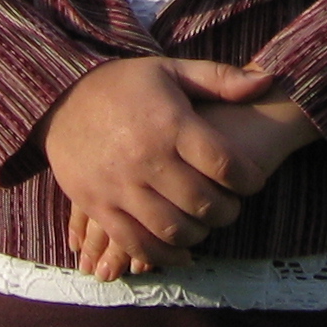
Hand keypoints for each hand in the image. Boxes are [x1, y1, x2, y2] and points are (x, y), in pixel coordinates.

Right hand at [40, 58, 311, 277]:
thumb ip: (219, 79)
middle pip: (201, 202)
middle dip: (227, 211)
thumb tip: (267, 80)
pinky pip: (134, 242)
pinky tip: (182, 253)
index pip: (223, 163)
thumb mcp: (170, 70)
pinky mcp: (97, 205)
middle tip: (233, 207)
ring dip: (199, 235)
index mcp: (169, 124)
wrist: (59, 97)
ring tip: (206, 224)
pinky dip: (162, 256)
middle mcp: (145, 158)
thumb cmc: (124, 84)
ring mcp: (119, 186)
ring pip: (171, 229)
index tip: (254, 181)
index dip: (248, 179)